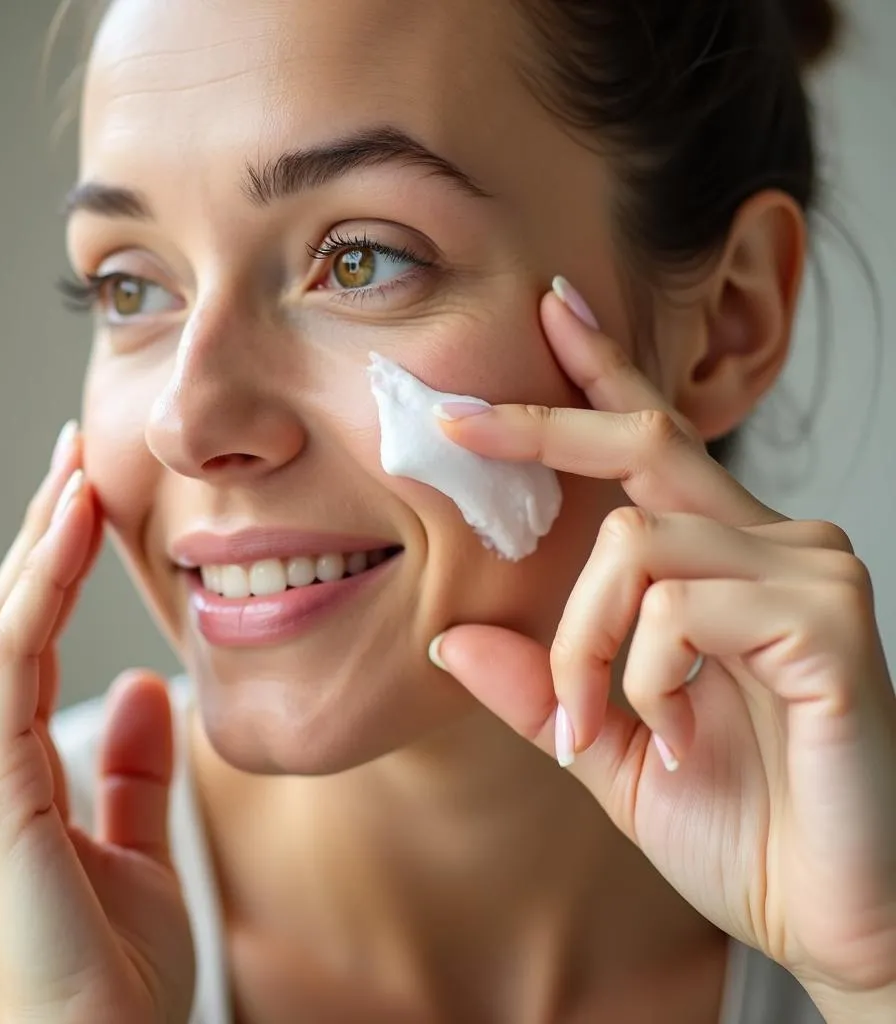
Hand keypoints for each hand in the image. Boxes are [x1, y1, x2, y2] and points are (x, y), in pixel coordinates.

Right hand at [0, 424, 194, 1023]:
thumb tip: (144, 689)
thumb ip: (134, 772)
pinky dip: (39, 590)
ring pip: (1, 627)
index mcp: (12, 777)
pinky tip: (71, 531)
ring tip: (78, 471)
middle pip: (8, 620)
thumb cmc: (115, 976)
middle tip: (79, 454)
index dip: (57, 567)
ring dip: (40, 542)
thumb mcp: (141, 851)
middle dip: (42, 534)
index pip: (27, 644)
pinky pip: (10, 665)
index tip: (90, 498)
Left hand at [431, 282, 895, 1009]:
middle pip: (641, 443)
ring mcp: (809, 572)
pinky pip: (680, 607)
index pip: (652, 443)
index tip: (550, 313)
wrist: (839, 917)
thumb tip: (449, 637)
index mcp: (721, 561)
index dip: (600, 375)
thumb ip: (540, 686)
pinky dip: (644, 678)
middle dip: (541, 424)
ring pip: (634, 544)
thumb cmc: (737, 824)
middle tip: (454, 421)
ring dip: (585, 643)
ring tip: (597, 725)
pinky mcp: (828, 620)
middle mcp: (772, 543)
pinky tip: (678, 737)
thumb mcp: (608, 745)